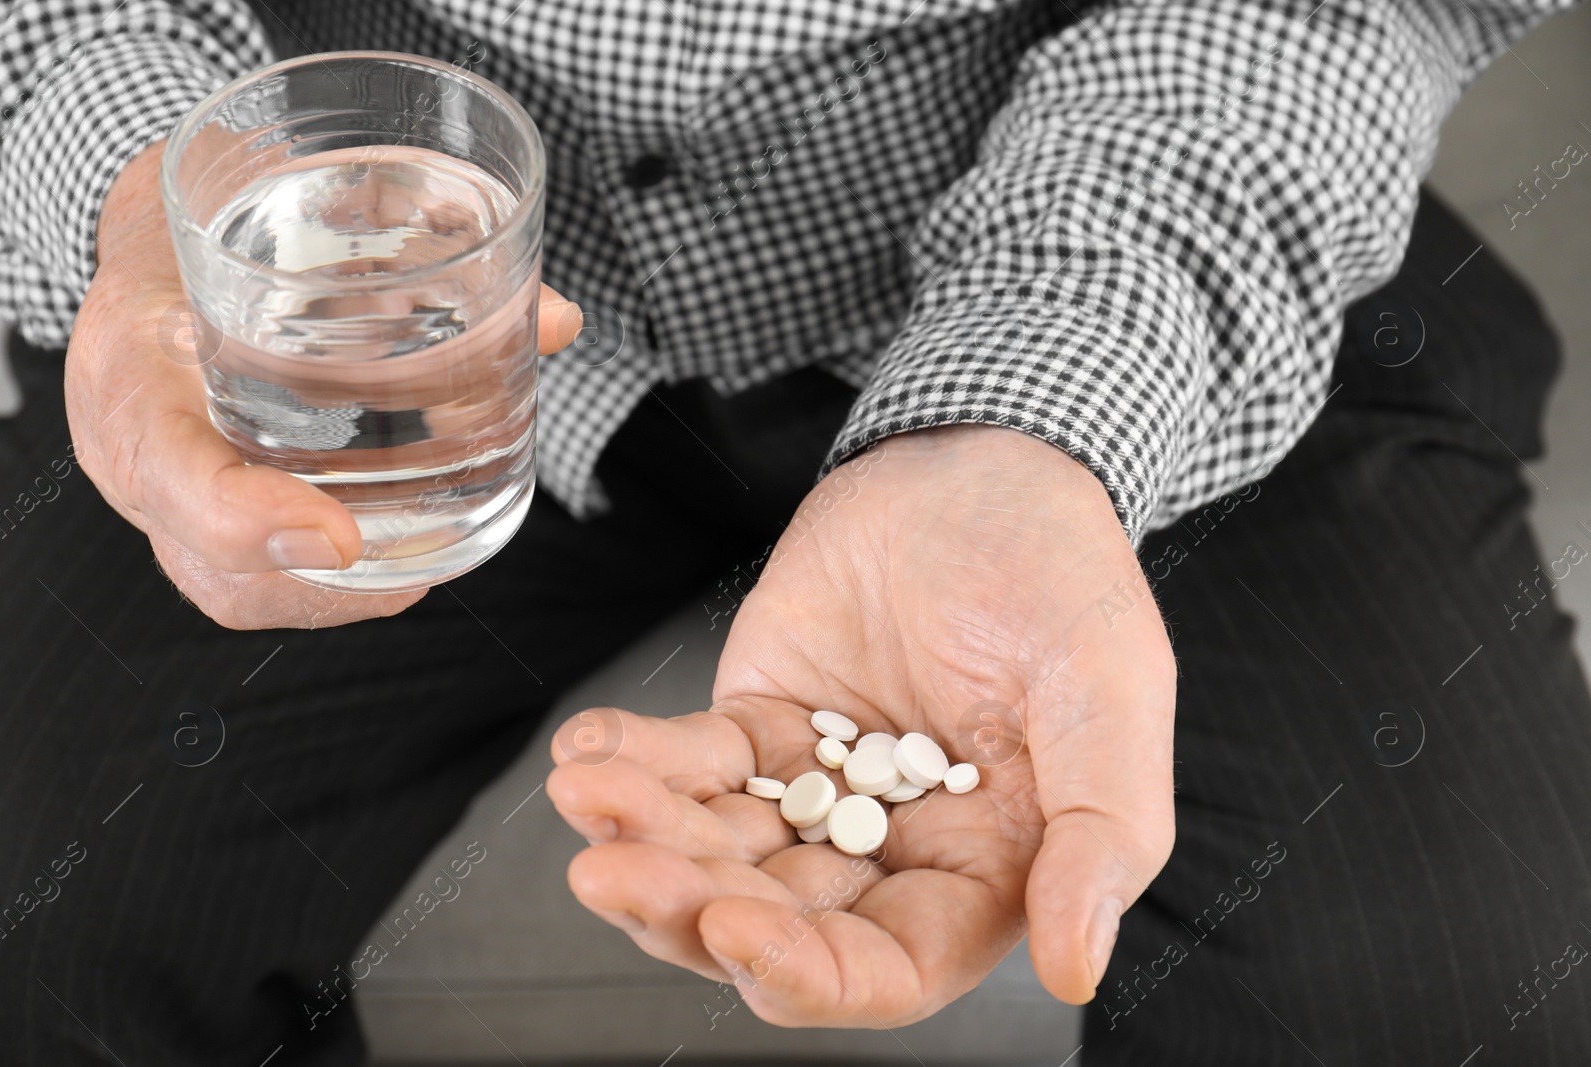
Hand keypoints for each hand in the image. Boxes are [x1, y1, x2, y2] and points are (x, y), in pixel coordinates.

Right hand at [66, 140, 583, 628]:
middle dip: (312, 587)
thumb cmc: (222, 218)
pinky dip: (317, 586)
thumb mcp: (298, 205)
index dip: (247, 517)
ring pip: (224, 585)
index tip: (337, 537)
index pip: (166, 460)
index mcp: (130, 355)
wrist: (152, 239)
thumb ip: (422, 247)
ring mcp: (146, 488)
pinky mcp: (181, 508)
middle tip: (416, 572)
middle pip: (200, 559)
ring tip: (421, 572)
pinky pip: (235, 577)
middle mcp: (126, 440)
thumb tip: (559, 322)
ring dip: (329, 597)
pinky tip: (390, 566)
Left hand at [547, 425, 1175, 1024]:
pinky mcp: (761, 726)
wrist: (980, 460)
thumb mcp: (1110, 698)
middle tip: (611, 870)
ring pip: (717, 854)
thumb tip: (1075, 967)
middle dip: (686, 905)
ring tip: (587, 791)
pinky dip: (635, 761)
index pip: (887, 968)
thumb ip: (1101, 834)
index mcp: (981, 874)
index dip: (805, 973)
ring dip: (644, 837)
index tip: (731, 929)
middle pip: (774, 922)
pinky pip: (692, 764)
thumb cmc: (1063, 577)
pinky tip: (589, 750)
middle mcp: (892, 852)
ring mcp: (818, 791)